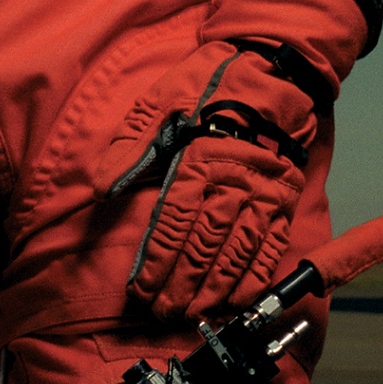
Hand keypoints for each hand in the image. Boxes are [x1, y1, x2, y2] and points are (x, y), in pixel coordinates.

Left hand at [108, 44, 323, 319]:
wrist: (271, 69)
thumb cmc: (209, 85)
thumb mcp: (159, 104)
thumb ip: (130, 149)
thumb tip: (97, 188)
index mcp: (198, 160)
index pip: (173, 224)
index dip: (155, 262)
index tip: (141, 290)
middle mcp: (233, 182)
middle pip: (203, 246)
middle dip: (180, 285)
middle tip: (163, 313)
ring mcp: (263, 194)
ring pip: (236, 253)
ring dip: (215, 289)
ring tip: (194, 314)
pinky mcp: (285, 200)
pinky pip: (271, 247)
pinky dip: (255, 277)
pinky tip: (238, 299)